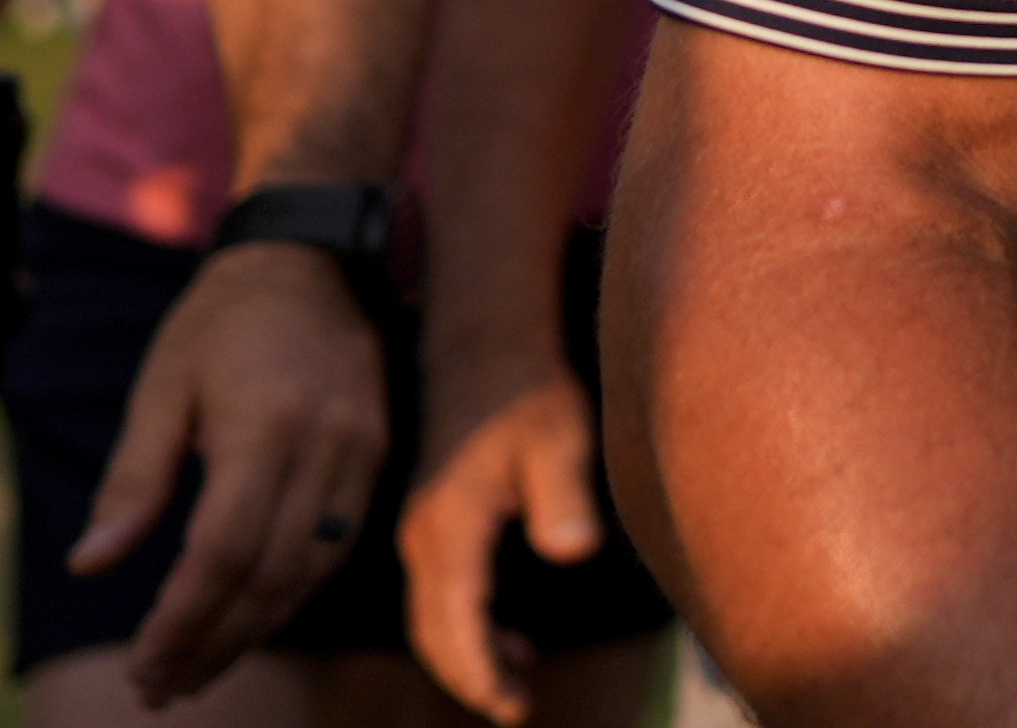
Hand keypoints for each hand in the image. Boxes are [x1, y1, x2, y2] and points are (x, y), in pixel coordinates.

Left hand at [75, 239, 388, 703]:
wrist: (313, 257)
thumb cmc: (220, 321)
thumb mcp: (161, 389)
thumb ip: (132, 480)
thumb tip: (91, 565)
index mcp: (267, 425)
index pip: (223, 552)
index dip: (182, 621)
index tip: (145, 666)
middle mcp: (327, 443)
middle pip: (273, 573)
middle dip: (216, 641)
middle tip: (165, 686)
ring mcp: (364, 448)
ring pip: (315, 567)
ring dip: (257, 627)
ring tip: (202, 665)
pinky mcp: (380, 450)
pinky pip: (341, 541)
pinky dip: (296, 589)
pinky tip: (255, 613)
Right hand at [402, 353, 605, 723]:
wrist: (486, 348)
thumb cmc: (531, 393)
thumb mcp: (560, 439)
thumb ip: (564, 498)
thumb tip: (573, 552)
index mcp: (450, 525)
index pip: (455, 621)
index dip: (479, 672)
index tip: (510, 707)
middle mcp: (422, 536)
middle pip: (433, 631)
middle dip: (469, 677)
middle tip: (516, 711)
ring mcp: (420, 530)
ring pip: (431, 616)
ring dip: (466, 656)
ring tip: (516, 686)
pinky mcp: (431, 523)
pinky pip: (438, 593)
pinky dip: (465, 627)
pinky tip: (510, 641)